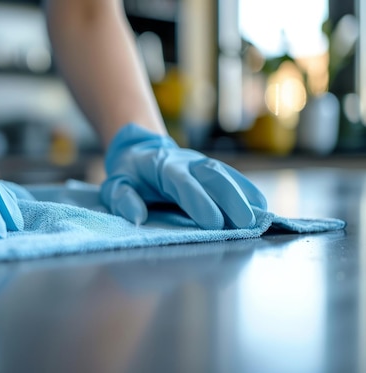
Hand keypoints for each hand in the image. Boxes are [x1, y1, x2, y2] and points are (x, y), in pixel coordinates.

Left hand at [100, 124, 266, 228]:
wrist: (141, 150)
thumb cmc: (128, 174)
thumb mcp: (114, 185)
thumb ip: (122, 199)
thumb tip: (137, 217)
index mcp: (162, 166)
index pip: (183, 182)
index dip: (199, 201)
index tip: (213, 223)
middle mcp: (187, 162)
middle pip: (213, 175)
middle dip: (231, 199)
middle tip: (246, 224)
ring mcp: (203, 164)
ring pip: (227, 175)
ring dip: (244, 196)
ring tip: (260, 219)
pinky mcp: (213, 170)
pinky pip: (234, 177)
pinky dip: (248, 191)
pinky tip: (262, 208)